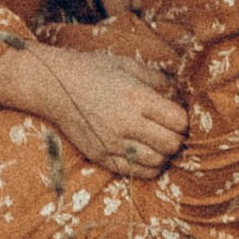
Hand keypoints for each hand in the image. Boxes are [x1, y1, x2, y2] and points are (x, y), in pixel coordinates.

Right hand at [0, 44, 187, 175]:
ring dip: (163, 155)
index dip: (184, 122)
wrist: (54, 85)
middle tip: (171, 133)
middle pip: (171, 144)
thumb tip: (178, 93)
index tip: (178, 118)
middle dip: (177, 140)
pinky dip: (147, 168)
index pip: (179, 122)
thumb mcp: (127, 65)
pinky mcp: (100, 155)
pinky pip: (135, 172)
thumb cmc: (93, 70)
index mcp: (137, 97)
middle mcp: (126, 122)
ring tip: (158, 145)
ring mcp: (112, 142)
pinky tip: (145, 156)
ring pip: (156, 162)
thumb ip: (156, 79)